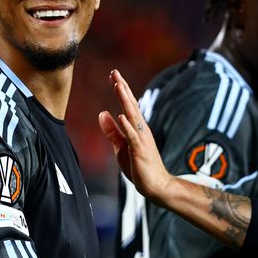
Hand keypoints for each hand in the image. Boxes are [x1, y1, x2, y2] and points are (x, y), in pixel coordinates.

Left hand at [99, 70, 175, 201]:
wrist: (156, 185)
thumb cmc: (139, 165)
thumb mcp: (121, 146)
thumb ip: (112, 130)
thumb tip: (102, 113)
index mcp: (136, 127)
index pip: (128, 104)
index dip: (121, 89)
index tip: (113, 75)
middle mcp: (141, 129)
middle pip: (131, 105)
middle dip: (123, 88)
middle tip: (115, 72)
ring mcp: (142, 139)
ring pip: (132, 116)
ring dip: (125, 101)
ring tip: (118, 86)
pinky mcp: (140, 151)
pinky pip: (133, 136)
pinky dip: (127, 125)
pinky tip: (121, 116)